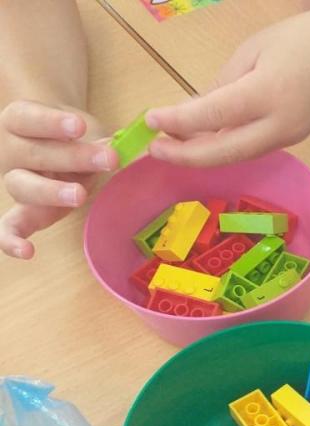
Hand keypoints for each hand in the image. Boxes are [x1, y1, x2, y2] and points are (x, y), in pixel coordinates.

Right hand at [0, 101, 115, 258]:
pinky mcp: (23, 210)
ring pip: (21, 185)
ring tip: (80, 195)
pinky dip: (12, 239)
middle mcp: (10, 150)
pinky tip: (27, 252)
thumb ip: (100, 137)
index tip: (79, 126)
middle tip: (108, 159)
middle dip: (72, 156)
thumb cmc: (70, 135)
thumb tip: (127, 146)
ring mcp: (15, 181)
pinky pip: (9, 225)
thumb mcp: (85, 130)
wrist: (55, 141)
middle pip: (32, 153)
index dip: (52, 122)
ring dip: (51, 191)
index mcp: (20, 121)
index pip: (29, 118)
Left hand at [145, 0, 309, 166]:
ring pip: (240, 154)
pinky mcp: (296, 138)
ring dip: (205, 154)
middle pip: (226, 152)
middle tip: (155, 150)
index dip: (178, 122)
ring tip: (174, 147)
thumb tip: (195, 115)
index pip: (213, 115)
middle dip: (187, 155)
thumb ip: (223, 85)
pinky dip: (228, 147)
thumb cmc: (299, 38)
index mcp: (268, 93)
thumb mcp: (251, 51)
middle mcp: (282, 124)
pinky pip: (255, 147)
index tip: (149, 120)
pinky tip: (207, 142)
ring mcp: (292, 136)